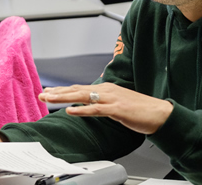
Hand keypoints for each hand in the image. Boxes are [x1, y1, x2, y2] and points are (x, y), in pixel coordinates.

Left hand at [38, 82, 172, 134]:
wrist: (159, 113)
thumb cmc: (140, 110)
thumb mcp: (117, 103)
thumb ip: (103, 102)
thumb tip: (89, 104)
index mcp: (105, 89)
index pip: (79, 88)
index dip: (62, 90)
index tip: (48, 92)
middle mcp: (106, 91)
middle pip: (76, 90)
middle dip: (57, 93)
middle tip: (41, 95)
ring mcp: (111, 99)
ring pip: (82, 96)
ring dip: (64, 98)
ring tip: (49, 99)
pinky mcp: (117, 109)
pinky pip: (96, 109)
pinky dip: (82, 110)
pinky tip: (71, 111)